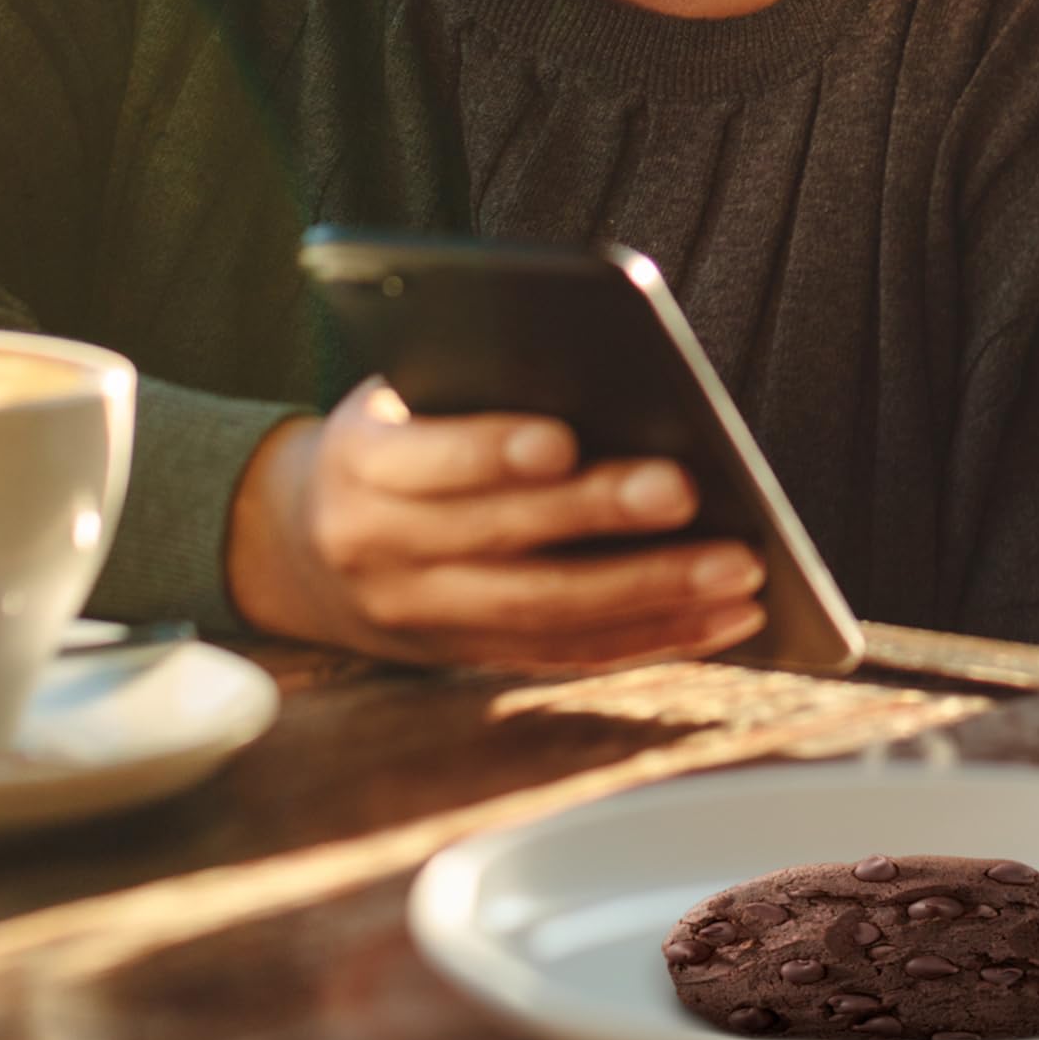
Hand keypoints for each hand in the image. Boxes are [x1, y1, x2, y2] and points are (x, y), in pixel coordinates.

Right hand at [225, 378, 766, 668]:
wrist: (298, 543)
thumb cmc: (395, 434)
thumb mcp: (401, 395)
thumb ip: (475, 392)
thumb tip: (612, 381)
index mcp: (360, 464)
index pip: (426, 458)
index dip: (490, 452)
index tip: (561, 439)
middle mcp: (381, 552)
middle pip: (500, 542)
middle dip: (599, 519)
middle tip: (687, 489)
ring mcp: (424, 618)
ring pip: (542, 615)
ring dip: (651, 595)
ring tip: (740, 569)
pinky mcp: (470, 658)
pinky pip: (568, 655)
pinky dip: (653, 638)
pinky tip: (726, 618)